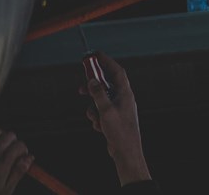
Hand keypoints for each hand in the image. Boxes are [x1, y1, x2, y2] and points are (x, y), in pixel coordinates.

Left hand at [0, 124, 33, 194]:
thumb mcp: (5, 190)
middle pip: (9, 135)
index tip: (22, 155)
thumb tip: (29, 159)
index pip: (18, 146)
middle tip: (13, 151)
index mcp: (2, 166)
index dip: (23, 149)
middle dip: (14, 141)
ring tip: (2, 144)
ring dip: (2, 135)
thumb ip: (18, 173)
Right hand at [80, 54, 150, 185]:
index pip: (116, 70)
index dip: (106, 61)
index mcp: (125, 93)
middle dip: (94, 85)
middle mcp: (124, 98)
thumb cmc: (120, 132)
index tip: (94, 55)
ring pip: (102, 99)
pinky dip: (97, 117)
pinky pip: (102, 112)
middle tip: (82, 84)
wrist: (126, 153)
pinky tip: (99, 127)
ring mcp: (119, 109)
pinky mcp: (115, 118)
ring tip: (92, 115)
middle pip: (107, 83)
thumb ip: (98, 94)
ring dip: (94, 105)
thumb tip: (92, 81)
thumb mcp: (106, 111)